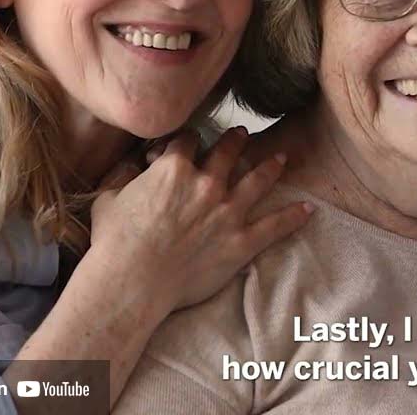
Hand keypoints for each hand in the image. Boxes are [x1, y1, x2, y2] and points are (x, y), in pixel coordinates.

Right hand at [90, 128, 312, 311]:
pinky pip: (274, 226)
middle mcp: (207, 185)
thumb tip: (132, 165)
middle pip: (228, 152)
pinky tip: (308, 209)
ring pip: (257, 180)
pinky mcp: (241, 242)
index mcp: (175, 170)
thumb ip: (123, 176)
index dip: (187, 140)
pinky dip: (293, 217)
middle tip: (242, 134)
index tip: (188, 144)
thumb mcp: (109, 199)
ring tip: (282, 158)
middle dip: (236, 140)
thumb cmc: (114, 243)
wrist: (132, 281)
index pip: (188, 141)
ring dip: (270, 166)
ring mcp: (228, 213)